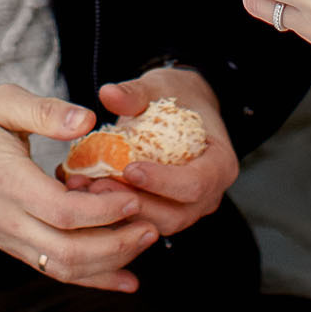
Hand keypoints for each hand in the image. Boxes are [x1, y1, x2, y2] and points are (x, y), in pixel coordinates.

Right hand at [0, 85, 159, 292]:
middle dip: (115, 245)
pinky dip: (90, 278)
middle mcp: (8, 219)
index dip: (103, 211)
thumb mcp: (2, 100)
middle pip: (68, 252)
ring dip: (107, 265)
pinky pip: (52, 269)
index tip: (133, 196)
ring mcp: (8, 237)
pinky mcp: (11, 244)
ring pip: (62, 269)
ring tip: (143, 245)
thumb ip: (45, 111)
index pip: (63, 213)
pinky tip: (121, 278)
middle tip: (150, 227)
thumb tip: (87, 120)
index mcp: (9, 183)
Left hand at [93, 66, 237, 241]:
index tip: (129, 169)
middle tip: (98, 185)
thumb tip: (108, 93)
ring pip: (159, 224)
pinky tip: (93, 196)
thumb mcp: (159, 87)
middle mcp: (209, 194)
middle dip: (135, 202)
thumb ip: (136, 93)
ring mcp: (190, 208)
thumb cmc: (178, 97)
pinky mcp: (169, 212)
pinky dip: (121, 214)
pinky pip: (147, 222)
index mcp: (220, 163)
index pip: (195, 183)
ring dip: (124, 212)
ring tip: (91, 190)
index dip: (162, 181)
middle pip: (175, 214)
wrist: (184, 107)